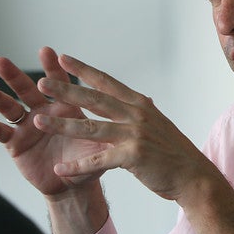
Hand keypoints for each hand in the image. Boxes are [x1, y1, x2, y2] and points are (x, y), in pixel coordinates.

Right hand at [0, 47, 107, 197]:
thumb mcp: (103, 142)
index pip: (60, 83)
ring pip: (9, 106)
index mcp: (67, 107)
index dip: (53, 68)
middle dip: (14, 75)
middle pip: (27, 89)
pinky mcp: (15, 143)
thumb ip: (110, 127)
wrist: (76, 185)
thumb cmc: (90, 159)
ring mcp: (28, 126)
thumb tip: (138, 111)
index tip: (47, 51)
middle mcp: (44, 111)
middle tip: (0, 60)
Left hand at [32, 52, 218, 201]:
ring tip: (39, 121)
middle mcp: (137, 114)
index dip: (84, 70)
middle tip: (42, 83)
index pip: (107, 82)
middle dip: (66, 90)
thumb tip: (139, 99)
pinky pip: (99, 160)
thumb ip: (143, 112)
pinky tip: (61, 169)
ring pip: (91, 127)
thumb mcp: (158, 124)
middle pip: (95, 99)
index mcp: (141, 104)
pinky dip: (78, 166)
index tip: (64, 59)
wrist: (193, 175)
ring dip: (62, 124)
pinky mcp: (133, 156)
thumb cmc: (174, 152)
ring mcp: (135, 134)